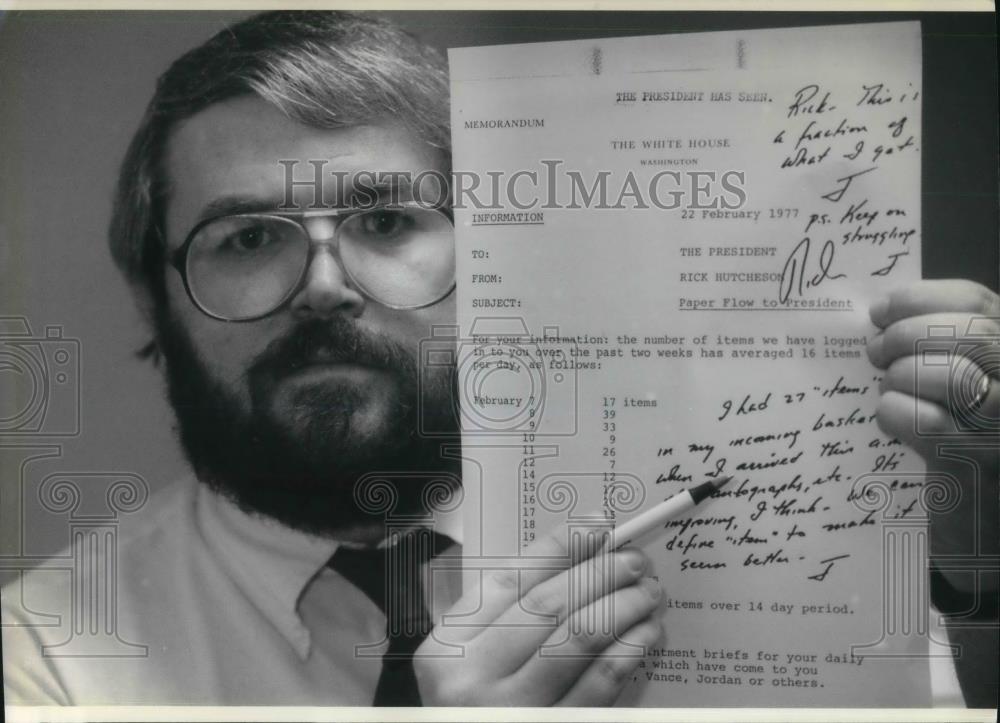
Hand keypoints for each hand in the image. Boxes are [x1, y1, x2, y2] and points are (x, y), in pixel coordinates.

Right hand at [414, 522, 662, 705]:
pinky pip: (601, 684)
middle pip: (546, 606)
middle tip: (634, 560)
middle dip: (599, 573)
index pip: (508, 581)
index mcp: (446, 650)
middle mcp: (470, 682)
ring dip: (623, 606)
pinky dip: (630, 651)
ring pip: (578, 638)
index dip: (557, 548)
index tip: (596, 526)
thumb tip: (580, 549)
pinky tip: (646, 634)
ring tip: (647, 592)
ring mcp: (511, 714)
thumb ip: (513, 609)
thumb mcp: (478, 657)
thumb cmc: (485, 705)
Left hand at [867, 279, 999, 593]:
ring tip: (889, 390)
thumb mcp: (965, 385)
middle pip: (968, 332)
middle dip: (906, 335)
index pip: (978, 301)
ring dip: (901, 376)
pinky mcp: (979, 468)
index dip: (921, 298)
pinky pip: (926, 422)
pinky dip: (893, 413)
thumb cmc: (967, 446)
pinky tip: (891, 419)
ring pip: (951, 374)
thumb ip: (942, 344)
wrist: (986, 535)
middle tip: (876, 352)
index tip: (881, 311)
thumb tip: (884, 314)